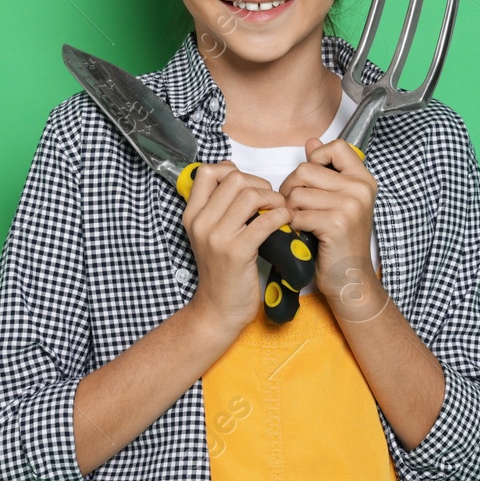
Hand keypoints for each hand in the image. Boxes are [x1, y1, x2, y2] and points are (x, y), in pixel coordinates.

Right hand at [182, 161, 288, 337]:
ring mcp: (217, 237)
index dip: (235, 171)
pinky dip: (282, 217)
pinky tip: (286, 224)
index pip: (209, 172)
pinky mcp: (237, 252)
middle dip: (261, 185)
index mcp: (193, 214)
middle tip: (272, 202)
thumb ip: (219, 206)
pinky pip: (265, 221)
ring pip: (251, 196)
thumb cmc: (222, 269)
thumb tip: (233, 172)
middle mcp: (201, 222)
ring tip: (281, 212)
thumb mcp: (210, 234)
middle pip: (235, 179)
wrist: (217, 309)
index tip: (251, 187)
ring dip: (274, 200)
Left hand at [279, 137, 385, 317]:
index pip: (336, 147)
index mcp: (363, 179)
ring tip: (300, 223)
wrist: (350, 278)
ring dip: (290, 210)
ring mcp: (350, 205)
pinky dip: (293, 226)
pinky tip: (303, 235)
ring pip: (297, 192)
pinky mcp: (336, 223)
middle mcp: (361, 189)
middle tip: (297, 209)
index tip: (313, 180)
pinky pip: (297, 214)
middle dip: (291, 189)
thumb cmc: (340, 241)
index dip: (316, 159)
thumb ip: (325, 170)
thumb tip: (312, 142)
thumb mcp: (337, 201)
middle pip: (305, 170)